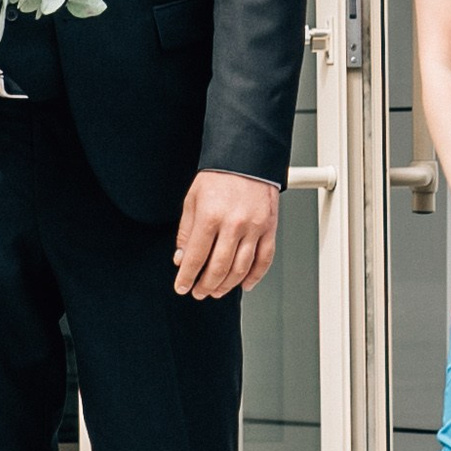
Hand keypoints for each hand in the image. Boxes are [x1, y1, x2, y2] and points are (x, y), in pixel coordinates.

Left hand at [174, 169, 278, 300]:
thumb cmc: (219, 176)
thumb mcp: (192, 200)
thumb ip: (186, 231)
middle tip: (198, 292)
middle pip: (218, 267)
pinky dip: (255, 277)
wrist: (246, 158)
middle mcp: (233, 224)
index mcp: (210, 216)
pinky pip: (264, 260)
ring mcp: (254, 228)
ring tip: (216, 290)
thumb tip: (181, 257)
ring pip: (241, 268)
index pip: (195, 256)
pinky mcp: (269, 228)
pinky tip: (244, 284)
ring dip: (227, 285)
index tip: (181, 286)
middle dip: (205, 285)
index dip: (186, 276)